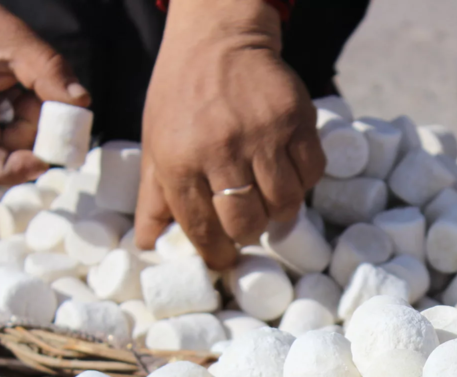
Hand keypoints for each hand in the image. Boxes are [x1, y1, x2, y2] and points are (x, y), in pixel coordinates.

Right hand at [0, 0, 89, 184]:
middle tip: (32, 95)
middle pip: (1, 156)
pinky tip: (10, 96)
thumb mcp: (15, 39)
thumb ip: (49, 72)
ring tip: (18, 89)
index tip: (45, 160)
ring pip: (4, 150)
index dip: (14, 170)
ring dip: (25, 126)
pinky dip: (15, 123)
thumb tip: (81, 102)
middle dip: (30, 133)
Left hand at [134, 0, 324, 269]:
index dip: (217, 254)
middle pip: (247, 223)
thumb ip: (153, 198)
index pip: (202, 229)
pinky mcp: (295, 120)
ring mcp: (261, 135)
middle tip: (249, 222)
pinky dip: (304, 182)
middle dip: (249, 233)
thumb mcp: (156, 143)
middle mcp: (220, 150)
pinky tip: (289, 173)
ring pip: (284, 204)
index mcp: (179, 161)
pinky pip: (311, 173)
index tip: (224, 258)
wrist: (217, 39)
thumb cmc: (181, 96)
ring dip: (280, 211)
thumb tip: (145, 243)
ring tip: (270, 199)